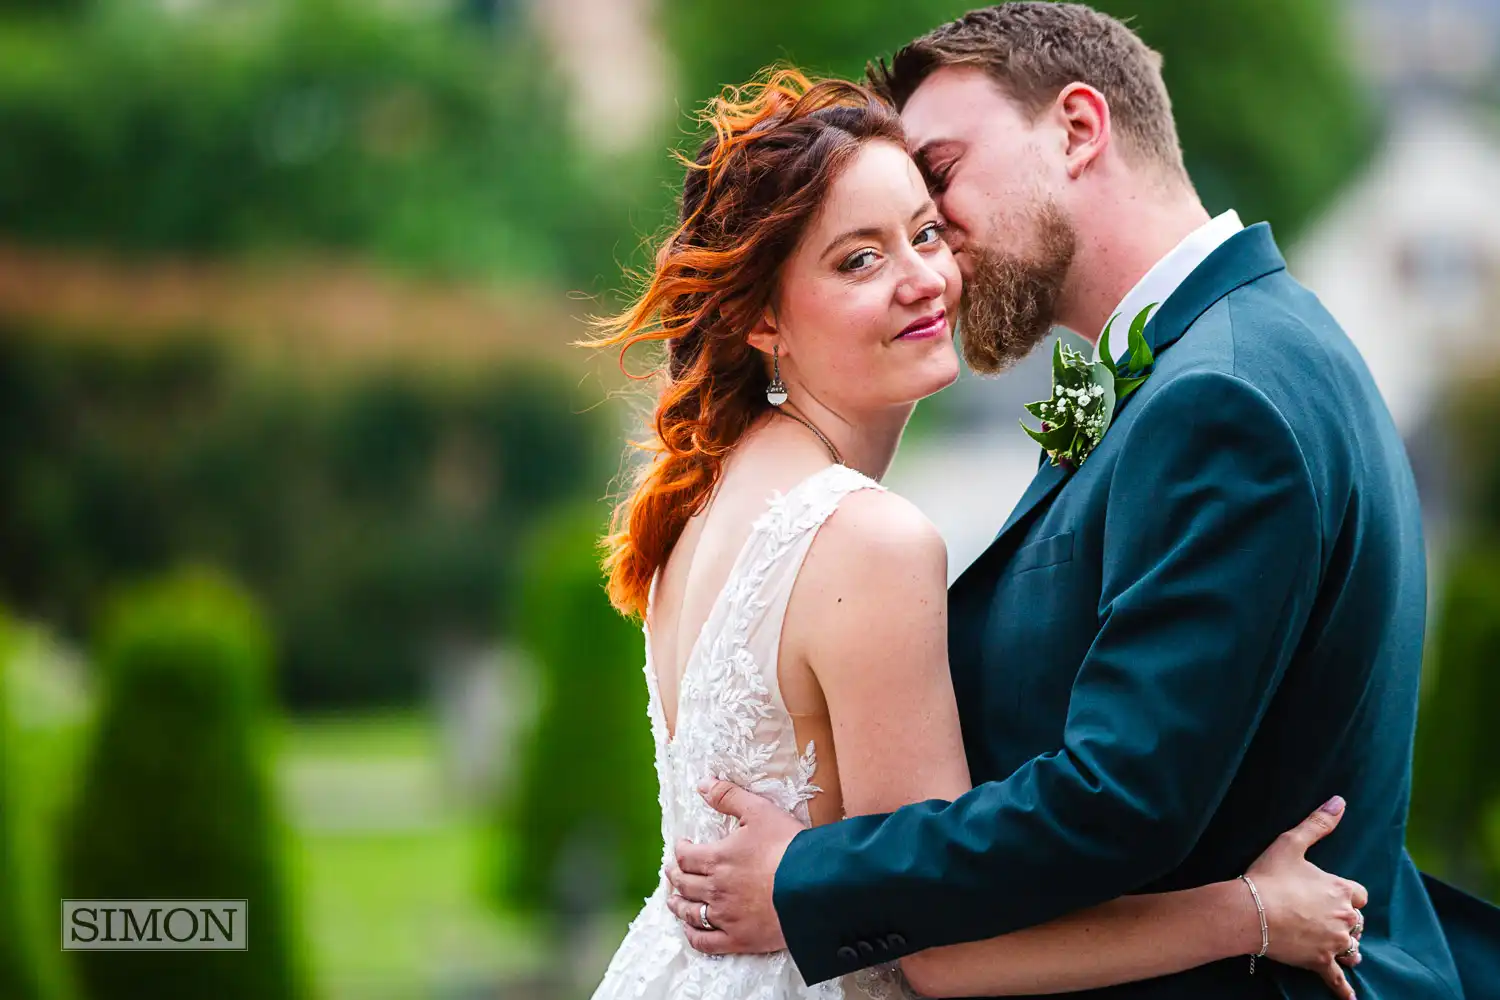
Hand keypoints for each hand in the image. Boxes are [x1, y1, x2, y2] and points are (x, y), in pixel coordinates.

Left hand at [664, 779, 802, 954]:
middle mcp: (715, 889)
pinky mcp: (739, 939)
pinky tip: (690, 931)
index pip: (686, 856)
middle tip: (672, 871)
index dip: (679, 849)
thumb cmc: (788, 847)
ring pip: (691, 912)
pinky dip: (693, 936)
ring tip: (673, 901)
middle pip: (684, 884)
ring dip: (678, 905)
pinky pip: (706, 942)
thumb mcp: (759, 811)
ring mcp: (725, 916)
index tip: (681, 846)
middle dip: (675, 875)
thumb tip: (703, 784)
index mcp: (717, 858)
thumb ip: (729, 797)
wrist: (814, 886)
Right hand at [1245, 795, 1368, 999]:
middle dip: (1345, 919)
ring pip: (1351, 948)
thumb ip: (1318, 823)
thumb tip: (1340, 800)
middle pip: (1356, 921)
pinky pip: (1336, 978)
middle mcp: (1344, 918)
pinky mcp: (1319, 961)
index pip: (1358, 894)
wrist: (1250, 911)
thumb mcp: (1291, 843)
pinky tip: (1350, 996)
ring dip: (1346, 946)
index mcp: (1340, 890)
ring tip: (1336, 945)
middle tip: (1323, 916)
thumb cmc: (1268, 876)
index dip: (1345, 893)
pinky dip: (1343, 988)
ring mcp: (1333, 942)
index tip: (1331, 892)